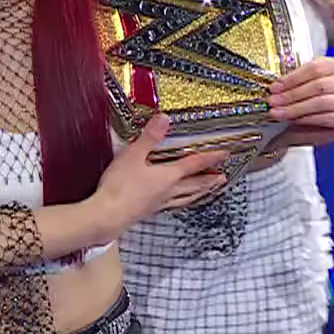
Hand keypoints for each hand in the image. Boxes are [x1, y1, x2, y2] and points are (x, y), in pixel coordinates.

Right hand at [85, 114, 230, 234]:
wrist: (108, 215)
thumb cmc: (120, 186)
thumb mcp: (133, 155)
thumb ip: (150, 137)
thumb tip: (165, 118)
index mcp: (169, 176)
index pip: (195, 165)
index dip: (211, 158)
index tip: (225, 154)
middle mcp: (169, 191)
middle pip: (195, 184)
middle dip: (210, 179)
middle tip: (223, 177)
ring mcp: (160, 203)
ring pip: (187, 197)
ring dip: (200, 193)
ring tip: (208, 191)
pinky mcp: (150, 211)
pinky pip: (174, 204)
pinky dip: (182, 201)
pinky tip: (177, 202)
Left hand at [267, 57, 333, 147]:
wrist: (315, 127)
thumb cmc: (307, 105)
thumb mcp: (298, 90)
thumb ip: (290, 86)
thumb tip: (274, 88)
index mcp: (333, 66)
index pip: (315, 68)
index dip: (292, 78)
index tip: (275, 87)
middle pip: (318, 85)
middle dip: (291, 95)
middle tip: (273, 102)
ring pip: (321, 102)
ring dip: (295, 109)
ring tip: (278, 113)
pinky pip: (326, 118)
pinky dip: (306, 119)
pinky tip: (293, 121)